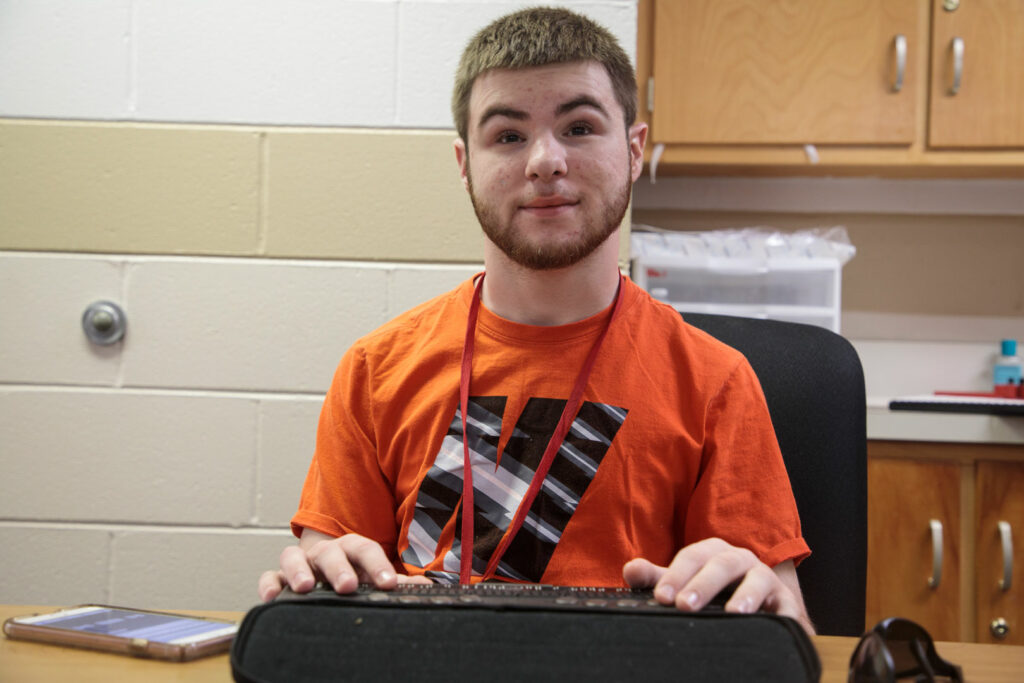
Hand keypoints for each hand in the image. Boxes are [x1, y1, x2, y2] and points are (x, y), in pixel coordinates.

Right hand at [257, 530, 430, 601]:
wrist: (325, 569)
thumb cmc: (355, 574)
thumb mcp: (374, 575)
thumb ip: (394, 580)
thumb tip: (425, 587)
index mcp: (352, 548)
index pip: (365, 549)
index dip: (377, 565)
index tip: (389, 584)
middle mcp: (326, 551)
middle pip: (331, 553)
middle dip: (339, 568)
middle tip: (348, 586)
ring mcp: (301, 562)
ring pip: (294, 557)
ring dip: (299, 570)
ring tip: (304, 587)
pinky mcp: (280, 577)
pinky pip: (270, 576)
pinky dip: (269, 584)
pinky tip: (272, 598)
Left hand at [622, 538, 813, 634]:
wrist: (757, 609)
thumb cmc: (713, 594)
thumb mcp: (683, 584)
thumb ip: (657, 578)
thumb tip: (630, 571)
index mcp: (713, 552)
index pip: (692, 557)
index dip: (676, 575)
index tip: (661, 597)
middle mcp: (740, 560)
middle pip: (722, 565)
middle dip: (703, 584)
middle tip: (684, 605)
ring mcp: (765, 579)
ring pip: (757, 581)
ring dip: (746, 596)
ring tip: (734, 614)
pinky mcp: (786, 603)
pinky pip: (787, 608)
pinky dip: (782, 617)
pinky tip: (771, 627)